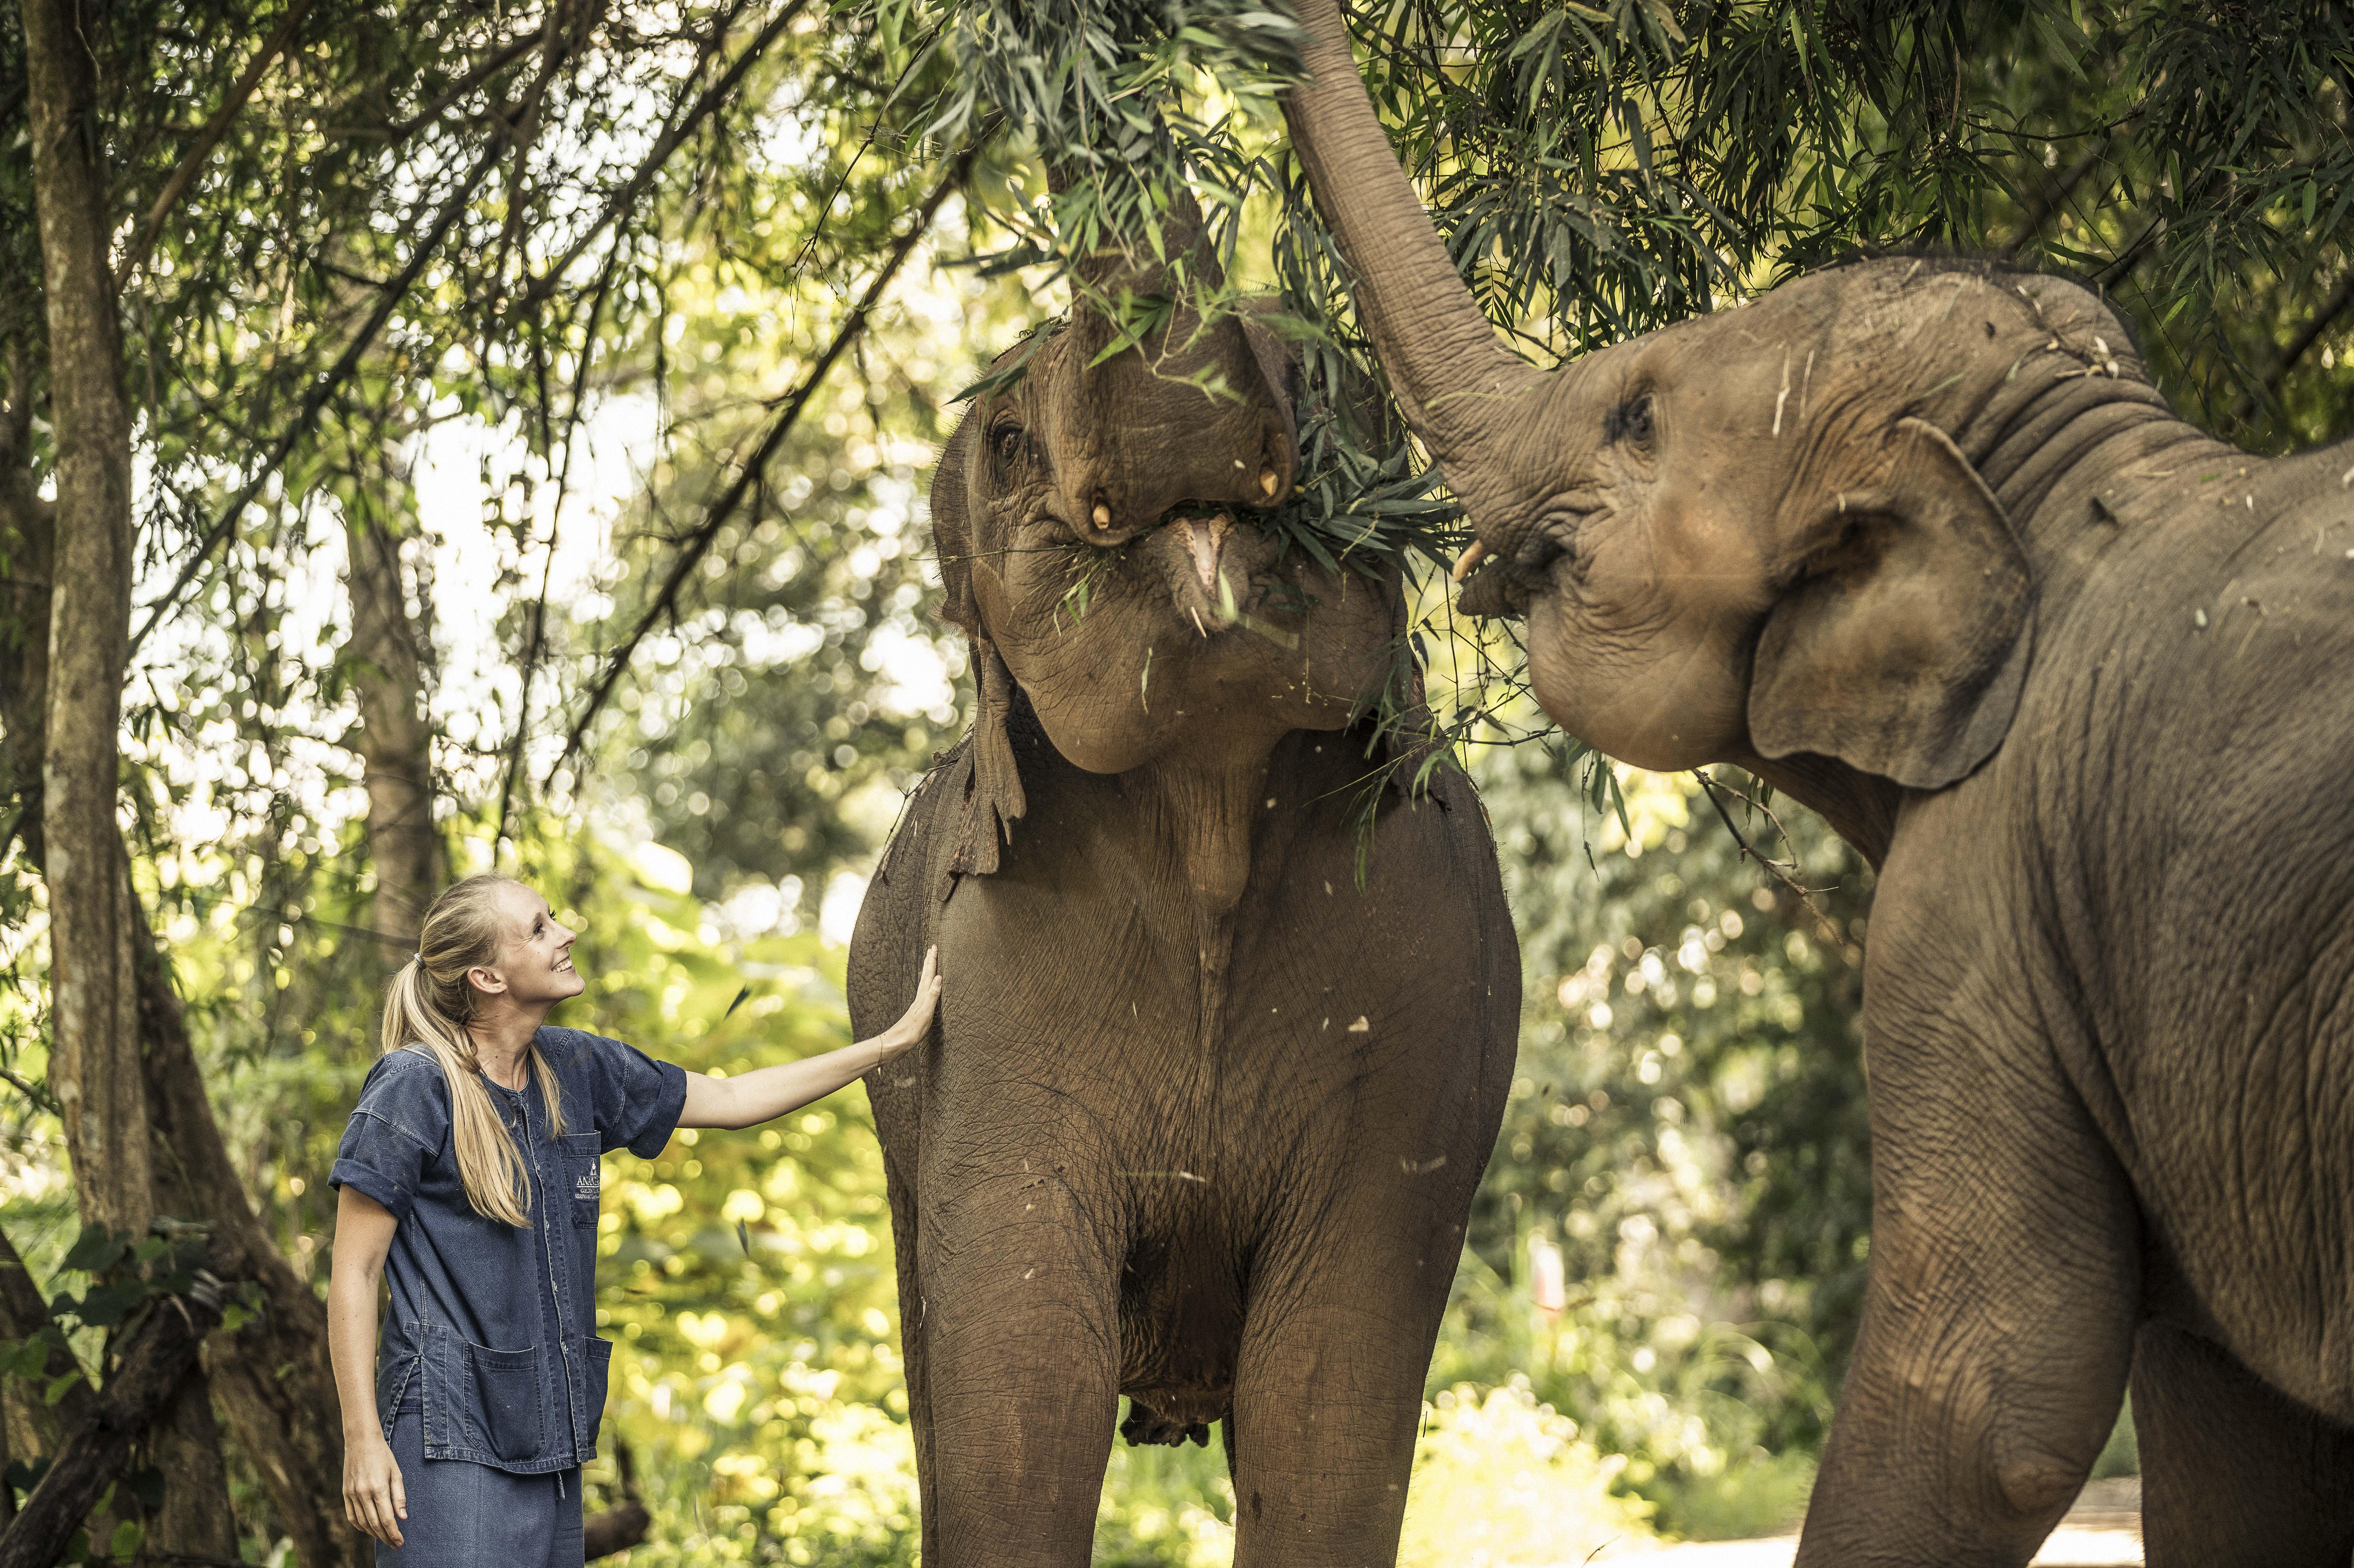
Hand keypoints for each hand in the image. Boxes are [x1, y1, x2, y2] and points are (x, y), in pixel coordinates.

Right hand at [342, 1427, 406, 1545]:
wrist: (361, 1441)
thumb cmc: (383, 1455)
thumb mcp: (396, 1472)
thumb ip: (399, 1496)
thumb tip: (403, 1517)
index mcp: (378, 1488)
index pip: (387, 1519)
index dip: (394, 1533)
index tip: (401, 1542)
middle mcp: (363, 1493)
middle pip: (375, 1524)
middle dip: (386, 1537)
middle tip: (395, 1545)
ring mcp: (352, 1494)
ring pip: (362, 1522)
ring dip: (374, 1534)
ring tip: (385, 1538)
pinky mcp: (345, 1493)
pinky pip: (352, 1516)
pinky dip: (360, 1526)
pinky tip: (368, 1530)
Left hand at [865, 946, 941, 1069]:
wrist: (896, 1044)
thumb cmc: (911, 1031)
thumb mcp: (924, 1013)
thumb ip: (932, 995)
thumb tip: (940, 976)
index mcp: (922, 997)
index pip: (929, 975)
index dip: (932, 961)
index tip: (935, 947)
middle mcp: (919, 998)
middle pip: (925, 976)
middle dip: (929, 962)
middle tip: (932, 949)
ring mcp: (917, 1005)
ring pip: (924, 983)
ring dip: (928, 972)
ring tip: (930, 963)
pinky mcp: (917, 1012)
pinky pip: (924, 993)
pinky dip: (927, 986)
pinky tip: (927, 989)